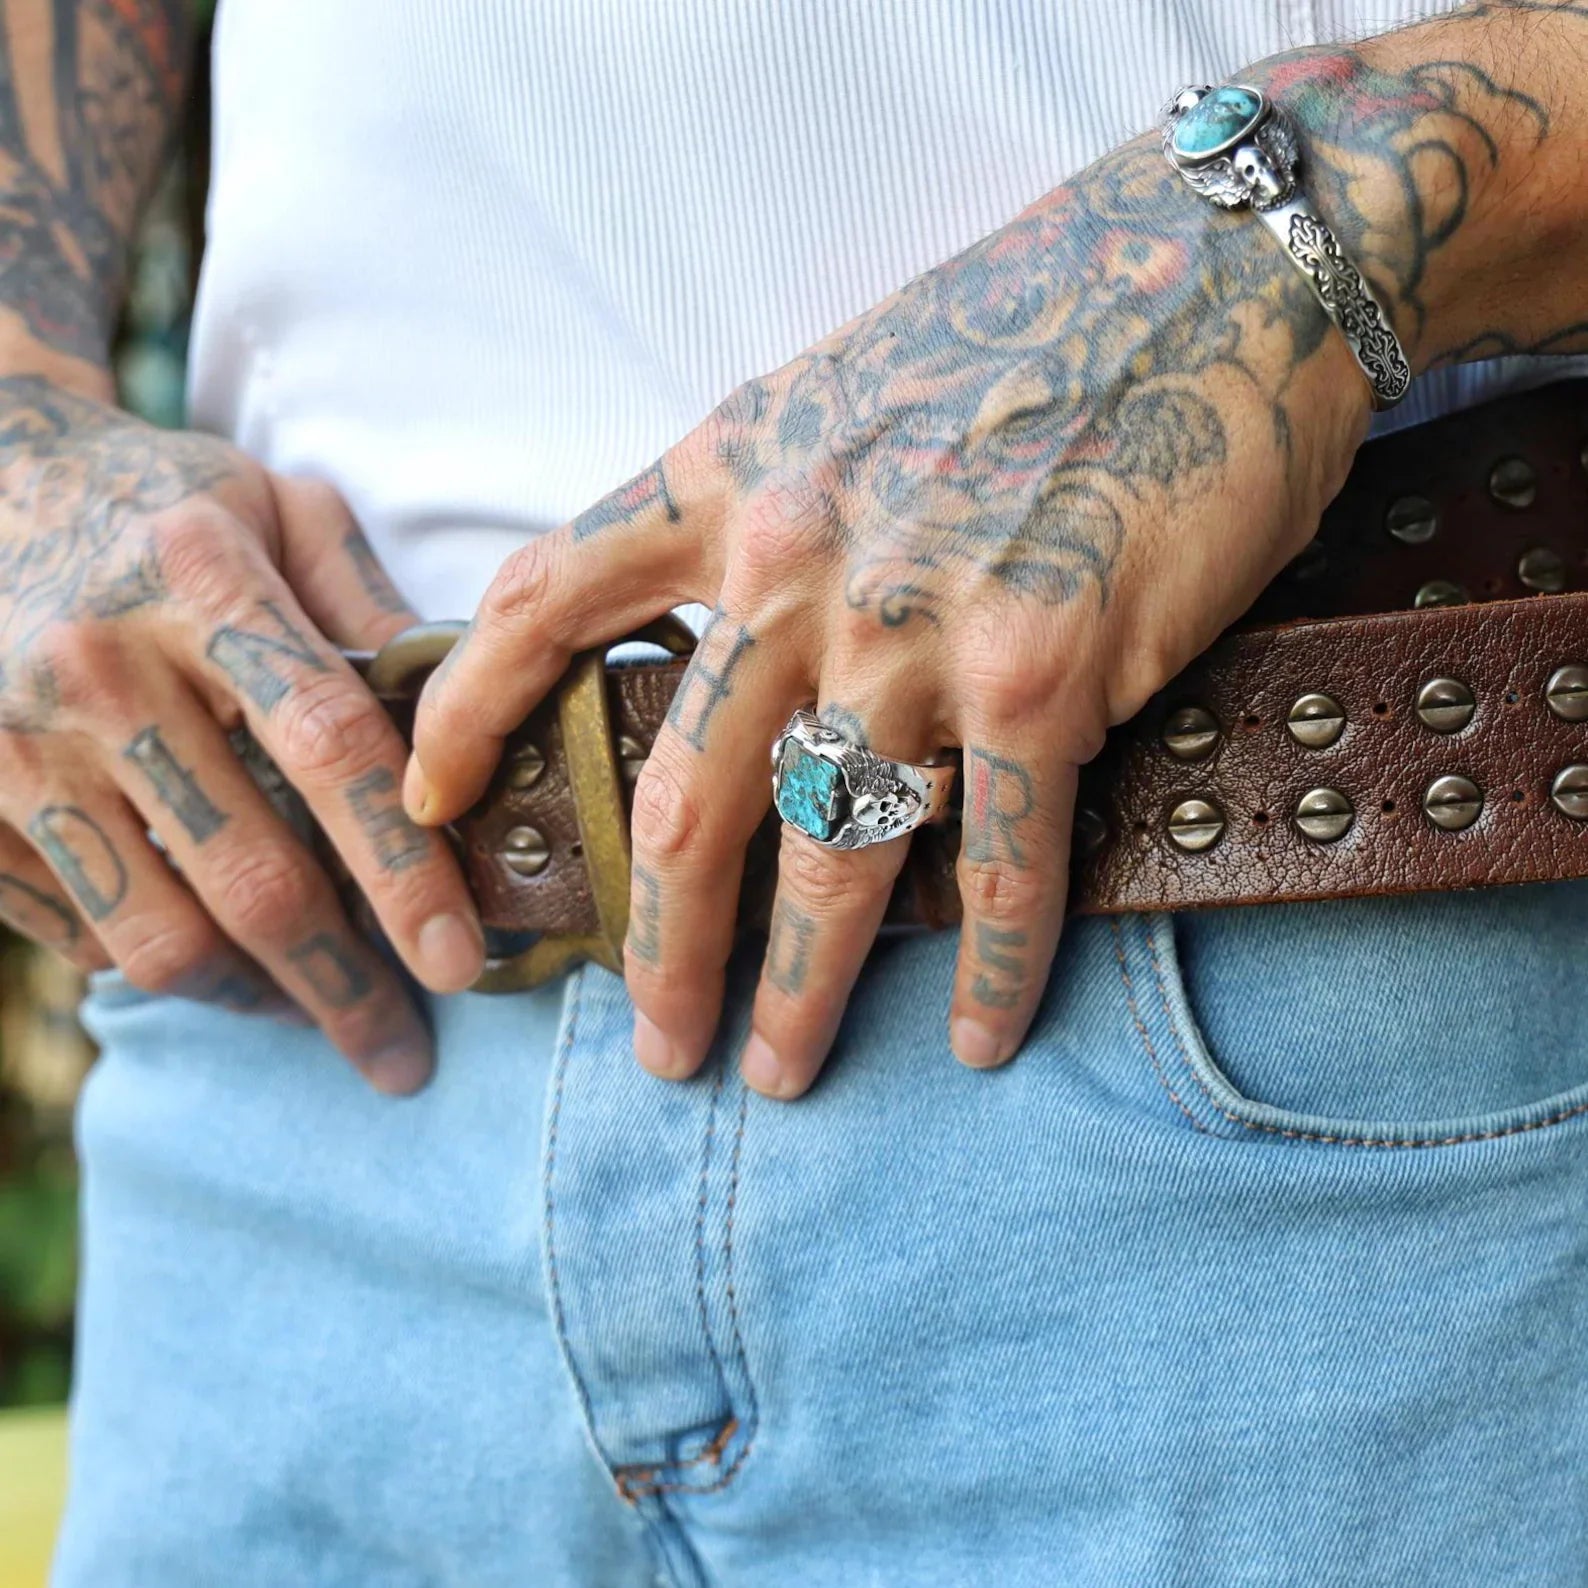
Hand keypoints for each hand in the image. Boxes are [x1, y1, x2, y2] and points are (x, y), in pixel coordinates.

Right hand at [0, 375, 482, 1092]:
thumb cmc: (159, 502)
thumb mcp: (278, 508)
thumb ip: (372, 608)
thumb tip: (469, 720)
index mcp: (201, 585)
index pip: (329, 749)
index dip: (403, 870)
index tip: (461, 963)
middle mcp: (99, 669)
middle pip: (252, 878)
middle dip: (344, 989)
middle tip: (404, 1054)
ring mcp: (13, 744)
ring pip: (158, 936)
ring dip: (258, 999)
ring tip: (317, 1010)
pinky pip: (78, 935)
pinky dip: (161, 963)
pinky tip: (215, 954)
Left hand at [408, 21, 1582, 1097]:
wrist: (1201, 276)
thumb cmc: (1018, 333)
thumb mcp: (831, 397)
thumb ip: (753, 513)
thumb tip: (718, 653)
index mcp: (726, 484)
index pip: (546, 602)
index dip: (466, 712)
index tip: (427, 806)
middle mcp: (796, 565)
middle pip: (683, 800)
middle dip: (659, 948)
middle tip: (656, 1047)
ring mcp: (918, 624)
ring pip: (826, 851)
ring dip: (801, 987)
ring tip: (779, 1070)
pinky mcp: (1046, 664)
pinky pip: (1001, 857)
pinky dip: (996, 965)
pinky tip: (987, 1036)